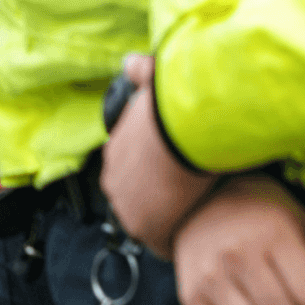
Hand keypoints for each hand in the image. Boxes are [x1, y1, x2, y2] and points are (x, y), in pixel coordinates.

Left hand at [99, 55, 221, 257]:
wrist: (182, 130)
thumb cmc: (173, 106)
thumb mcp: (152, 83)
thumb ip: (141, 73)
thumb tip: (133, 62)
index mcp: (114, 151)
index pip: (130, 172)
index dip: (153, 176)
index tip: (173, 175)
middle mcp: (113, 180)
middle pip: (136, 199)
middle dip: (158, 200)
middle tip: (186, 196)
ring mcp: (126, 206)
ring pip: (147, 221)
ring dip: (166, 220)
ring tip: (191, 215)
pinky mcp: (146, 227)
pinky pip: (160, 242)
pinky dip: (174, 240)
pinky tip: (191, 232)